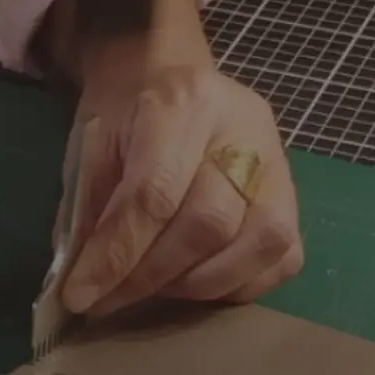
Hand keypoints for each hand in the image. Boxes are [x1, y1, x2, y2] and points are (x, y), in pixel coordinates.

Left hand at [59, 66, 300, 318]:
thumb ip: (88, 214)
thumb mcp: (90, 150)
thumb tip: (84, 285)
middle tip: (109, 301)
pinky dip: (238, 285)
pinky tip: (196, 283)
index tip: (81, 296)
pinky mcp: (294, 194)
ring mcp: (278, 162)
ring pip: (258, 244)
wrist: (164, 74)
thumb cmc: (123, 116)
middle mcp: (243, 129)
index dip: (117, 255)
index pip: (155, 194)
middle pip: (209, 224)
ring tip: (152, 290)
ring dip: (196, 286)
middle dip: (151, 276)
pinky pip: (283, 257)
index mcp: (181, 103)